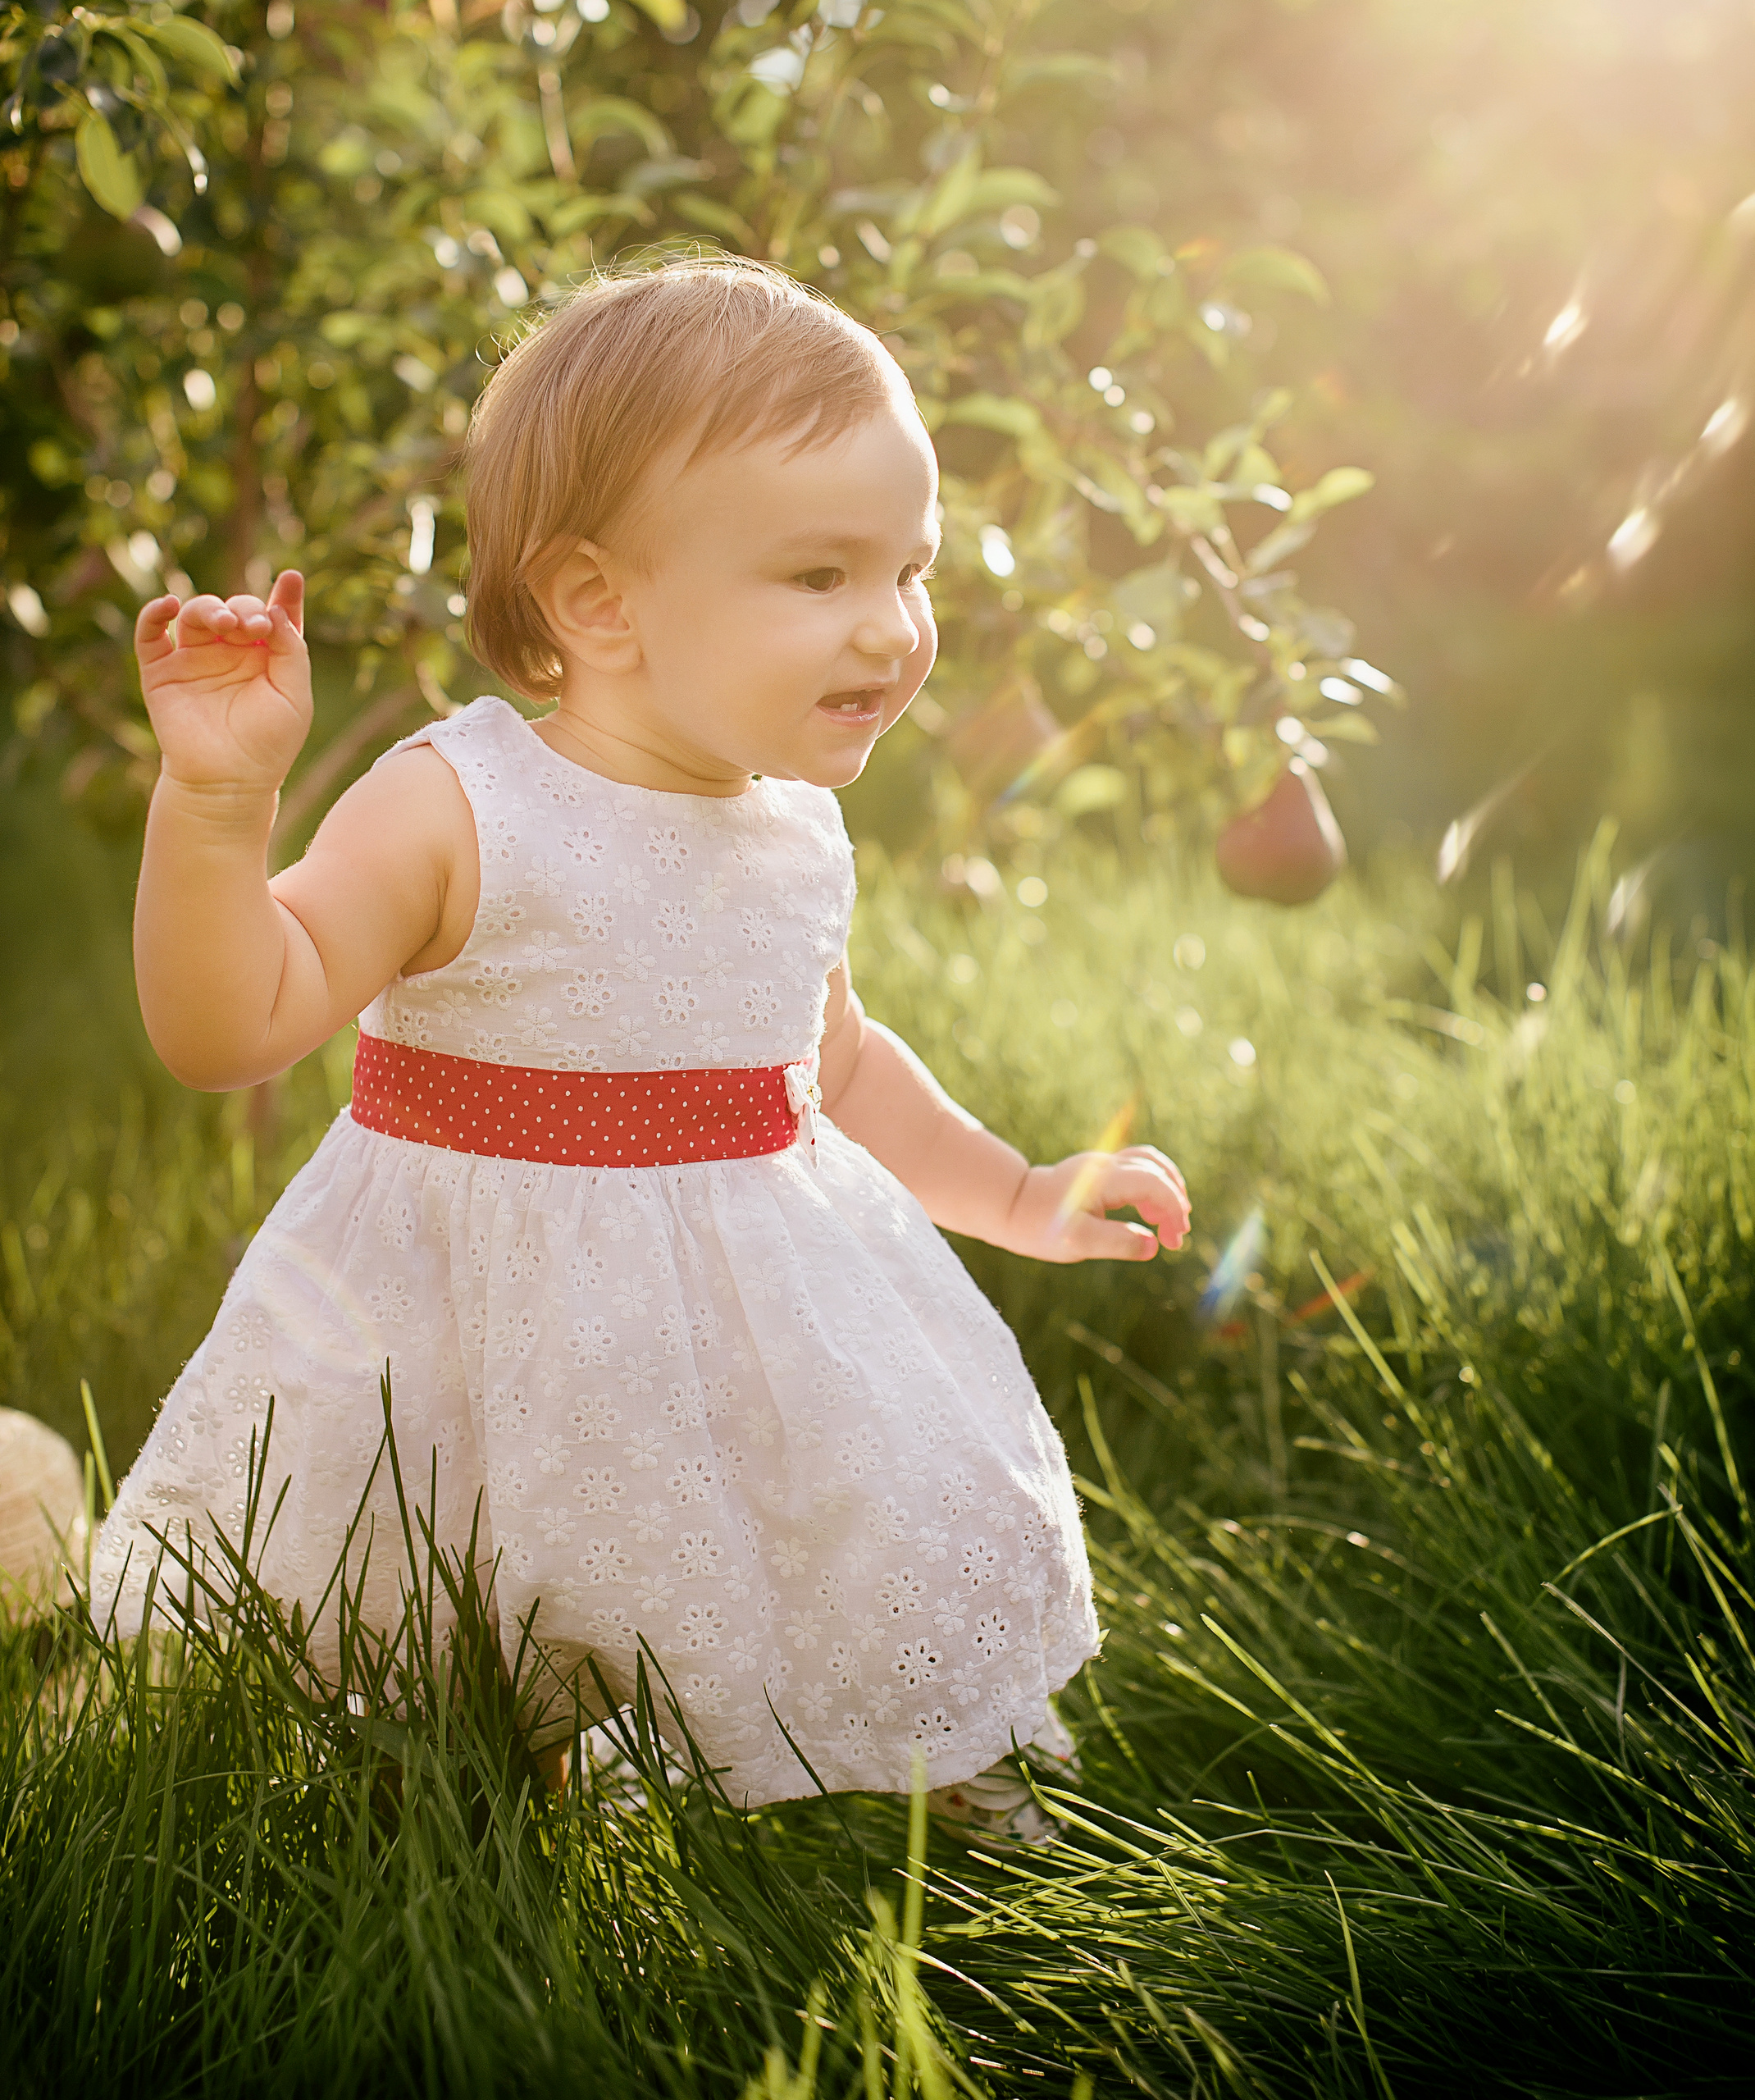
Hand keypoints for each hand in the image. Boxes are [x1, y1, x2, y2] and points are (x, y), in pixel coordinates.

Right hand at [134, 571, 311, 796]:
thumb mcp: (295, 695)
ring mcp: (194, 659)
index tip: (292, 578)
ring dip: (209, 608)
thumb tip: (276, 608)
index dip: (284, 596)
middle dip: (245, 609)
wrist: (228, 781)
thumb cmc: (268, 743)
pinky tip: (169, 605)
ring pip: (196, 613)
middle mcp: (231, 653)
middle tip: (254, 627)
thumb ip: (292, 650)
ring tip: (224, 622)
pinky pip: (150, 633)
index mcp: (266, 658)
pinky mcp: (161, 671)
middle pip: (236, 609)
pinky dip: (154, 613)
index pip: (275, 617)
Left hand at [1000, 1144, 1190, 1264]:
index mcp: (1102, 1180)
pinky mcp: (1100, 1172)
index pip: (1153, 1183)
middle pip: (1156, 1170)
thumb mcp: (1078, 1242)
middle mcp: (1105, 1165)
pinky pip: (1138, 1169)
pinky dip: (1153, 1187)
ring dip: (1167, 1189)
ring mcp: (1103, 1165)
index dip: (1172, 1208)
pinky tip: (1151, 1214)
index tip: (1174, 1240)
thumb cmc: (1042, 1227)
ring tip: (1169, 1223)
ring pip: (1149, 1163)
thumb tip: (1153, 1245)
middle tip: (1176, 1237)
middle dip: (1174, 1202)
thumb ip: (1117, 1243)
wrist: (1012, 1207)